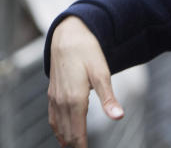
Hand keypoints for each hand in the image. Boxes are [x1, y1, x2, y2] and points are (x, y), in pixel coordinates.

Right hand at [47, 17, 122, 147]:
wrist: (67, 35)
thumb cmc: (87, 51)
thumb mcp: (102, 72)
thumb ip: (109, 97)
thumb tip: (118, 116)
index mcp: (75, 100)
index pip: (77, 134)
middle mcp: (62, 102)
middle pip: (67, 134)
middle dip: (74, 147)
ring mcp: (54, 98)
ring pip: (58, 128)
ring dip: (66, 141)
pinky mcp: (52, 93)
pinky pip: (52, 118)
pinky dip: (58, 130)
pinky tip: (62, 135)